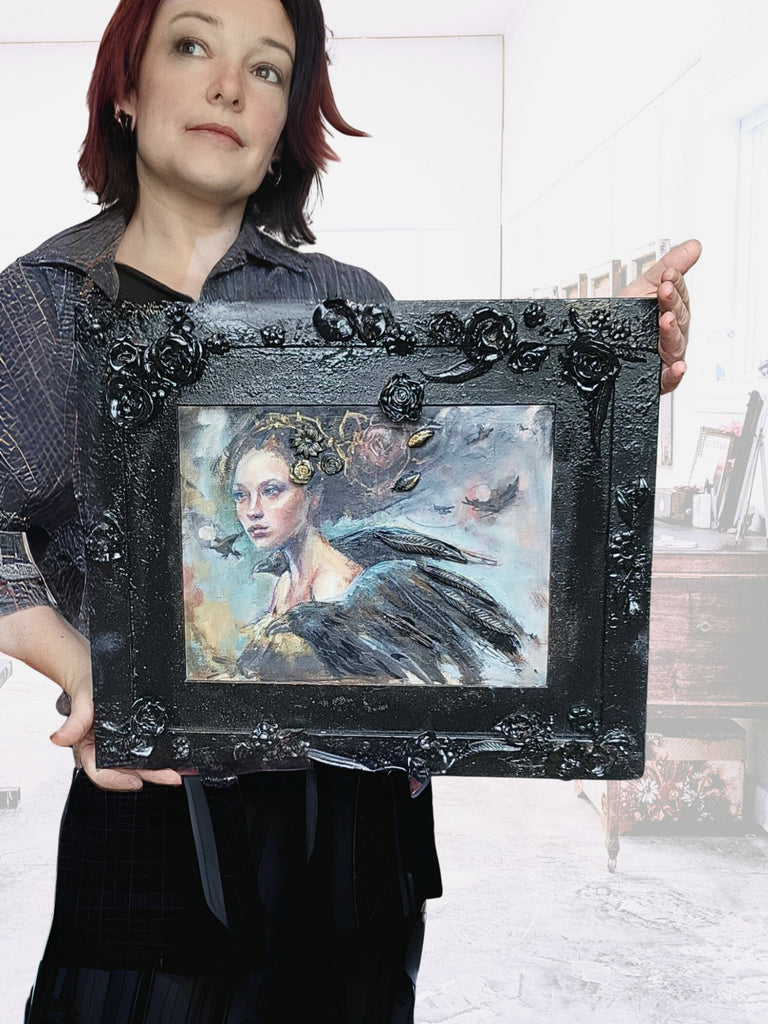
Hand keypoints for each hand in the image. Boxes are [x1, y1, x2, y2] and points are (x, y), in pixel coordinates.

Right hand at [51, 641, 181, 791]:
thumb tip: (58, 739)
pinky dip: (164, 753)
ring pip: (142, 763)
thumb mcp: (81, 703)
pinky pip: (149, 748)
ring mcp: (124, 744)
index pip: (103, 773)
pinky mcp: (136, 735)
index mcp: (91, 749)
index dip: (119, 781)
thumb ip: (74, 723)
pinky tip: (179, 756)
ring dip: (161, 768)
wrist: (95, 672)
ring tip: (182, 770)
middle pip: (129, 771)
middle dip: (152, 776)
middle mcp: (107, 750)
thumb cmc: (85, 687)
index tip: (136, 782)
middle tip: (172, 777)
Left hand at [620, 239, 701, 393]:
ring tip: (667, 320)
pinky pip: (669, 378)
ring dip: (673, 332)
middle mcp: (669, 334)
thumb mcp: (642, 288)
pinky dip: (675, 373)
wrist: (596, 347)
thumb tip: (693, 246)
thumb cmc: (622, 318)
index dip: (676, 285)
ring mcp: (664, 355)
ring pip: (675, 345)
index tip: (669, 275)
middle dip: (672, 304)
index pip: (679, 296)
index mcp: (669, 312)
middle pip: (680, 319)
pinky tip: (677, 366)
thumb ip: (666, 267)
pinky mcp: (657, 377)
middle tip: (664, 293)